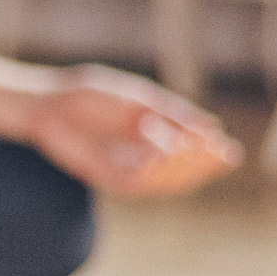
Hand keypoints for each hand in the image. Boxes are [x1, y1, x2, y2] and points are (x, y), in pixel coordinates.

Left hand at [21, 65, 237, 196]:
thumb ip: (172, 113)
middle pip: (179, 174)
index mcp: (153, 142)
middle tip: (219, 152)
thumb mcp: (139, 98)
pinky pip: (132, 181)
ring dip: (180, 168)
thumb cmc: (89, 94)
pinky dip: (150, 171)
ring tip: (196, 150)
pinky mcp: (100, 175)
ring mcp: (121, 170)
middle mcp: (140, 161)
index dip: (210, 156)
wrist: (46, 99)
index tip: (230, 149)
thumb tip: (212, 125)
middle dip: (201, 165)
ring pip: (159, 181)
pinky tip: (164, 156)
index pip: (189, 157)